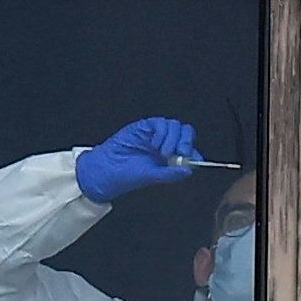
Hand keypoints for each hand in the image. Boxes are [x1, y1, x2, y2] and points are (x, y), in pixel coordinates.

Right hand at [73, 117, 197, 202]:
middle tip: (181, 152)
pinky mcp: (145, 126)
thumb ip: (171, 174)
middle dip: (187, 141)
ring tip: (163, 152)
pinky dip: (161, 132)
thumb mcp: (153, 177)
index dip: (193, 153)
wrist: (107, 168)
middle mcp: (165, 144)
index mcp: (170, 158)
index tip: (192, 159)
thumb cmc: (128, 175)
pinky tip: (154, 144)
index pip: (190, 150)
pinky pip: (160, 123)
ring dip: (173, 138)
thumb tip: (189, 170)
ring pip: (175, 126)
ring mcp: (156, 134)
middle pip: (186, 133)